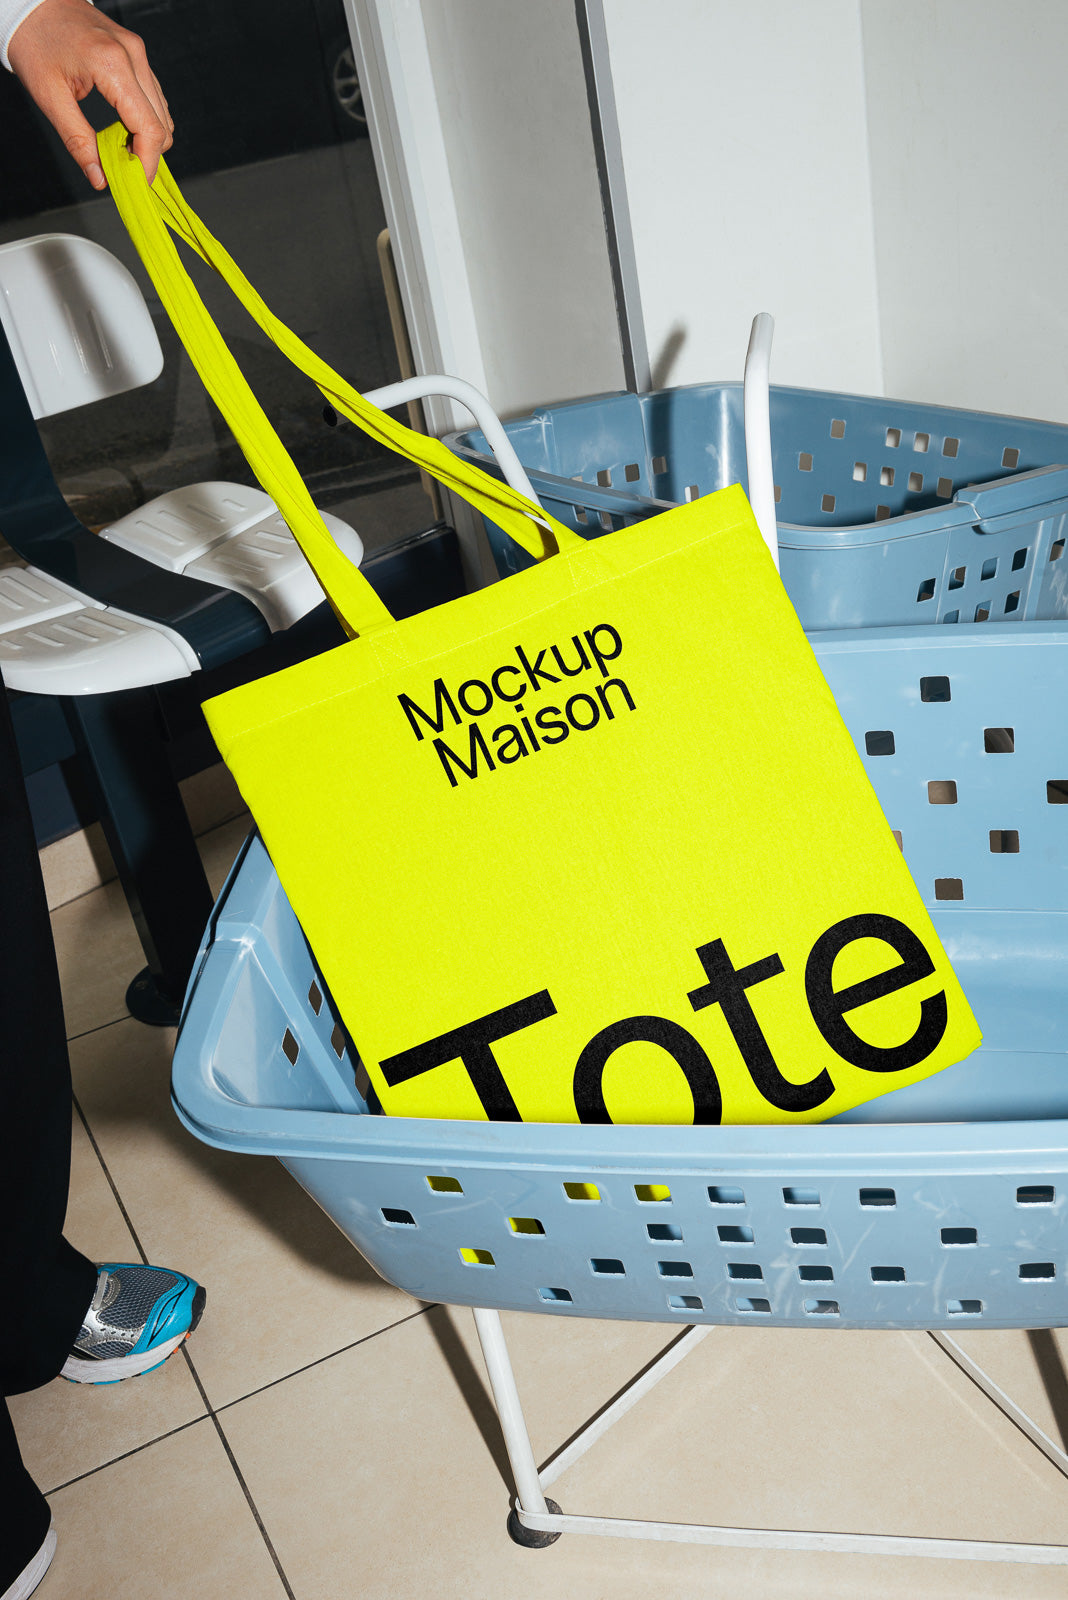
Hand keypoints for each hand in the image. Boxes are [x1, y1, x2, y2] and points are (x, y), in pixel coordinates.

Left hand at [8, 0, 171, 188]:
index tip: (135, 183)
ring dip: (146, 137)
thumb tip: (99, 177)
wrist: (33, 2)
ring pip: (162, 112)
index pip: (149, 128)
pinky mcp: (136, 51)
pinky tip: (122, 127)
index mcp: (112, 65)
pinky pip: (153, 96)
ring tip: (119, 148)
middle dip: (147, 154)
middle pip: (162, 124)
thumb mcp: (49, 96)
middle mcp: (133, 55)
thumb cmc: (35, 42)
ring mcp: (138, 51)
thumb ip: (77, 140)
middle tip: (121, 169)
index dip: (146, 163)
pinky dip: (144, 119)